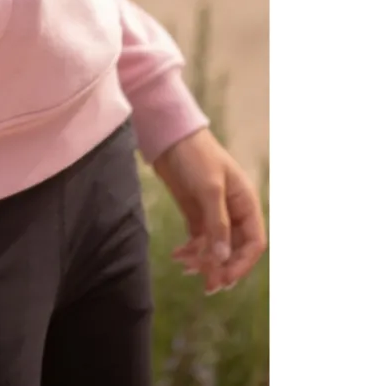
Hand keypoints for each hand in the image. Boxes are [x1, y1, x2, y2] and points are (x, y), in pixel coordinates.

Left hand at [153, 128, 266, 293]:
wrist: (169, 137)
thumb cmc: (196, 156)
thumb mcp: (209, 188)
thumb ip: (216, 223)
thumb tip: (223, 258)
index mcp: (246, 203)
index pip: (253, 243)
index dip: (242, 264)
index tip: (225, 279)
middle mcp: (233, 211)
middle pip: (234, 249)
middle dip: (221, 267)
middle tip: (207, 286)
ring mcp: (213, 213)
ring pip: (215, 247)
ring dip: (204, 261)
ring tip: (185, 267)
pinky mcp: (195, 212)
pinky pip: (199, 239)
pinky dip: (191, 250)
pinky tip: (178, 256)